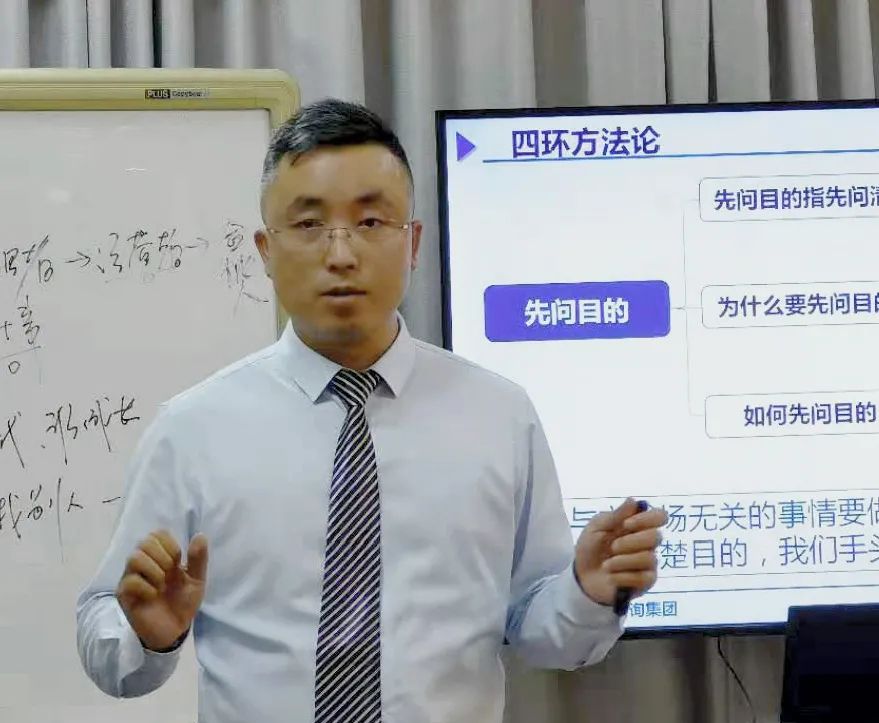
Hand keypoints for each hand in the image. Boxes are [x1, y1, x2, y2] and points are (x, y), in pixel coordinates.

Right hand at [116, 530, 208, 650]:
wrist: (174, 630)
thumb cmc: (182, 603)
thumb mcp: (197, 580)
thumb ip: (198, 559)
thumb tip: (200, 535)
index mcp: (160, 557)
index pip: (157, 534)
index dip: (170, 544)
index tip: (178, 560)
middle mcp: (143, 564)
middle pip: (144, 542)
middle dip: (163, 556)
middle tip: (170, 572)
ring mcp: (131, 578)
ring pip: (134, 558)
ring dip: (154, 569)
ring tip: (162, 584)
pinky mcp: (124, 595)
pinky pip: (130, 581)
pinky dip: (146, 586)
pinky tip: (153, 596)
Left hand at [574, 498, 666, 606]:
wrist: (582, 575)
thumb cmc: (590, 547)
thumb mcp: (596, 527)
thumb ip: (616, 516)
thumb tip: (634, 500)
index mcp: (637, 525)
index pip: (659, 516)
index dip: (646, 519)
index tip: (625, 524)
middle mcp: (647, 542)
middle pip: (656, 537)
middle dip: (630, 542)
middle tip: (612, 547)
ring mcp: (648, 562)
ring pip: (649, 558)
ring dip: (622, 561)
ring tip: (606, 565)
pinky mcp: (646, 581)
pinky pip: (644, 577)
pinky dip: (623, 576)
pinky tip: (612, 576)